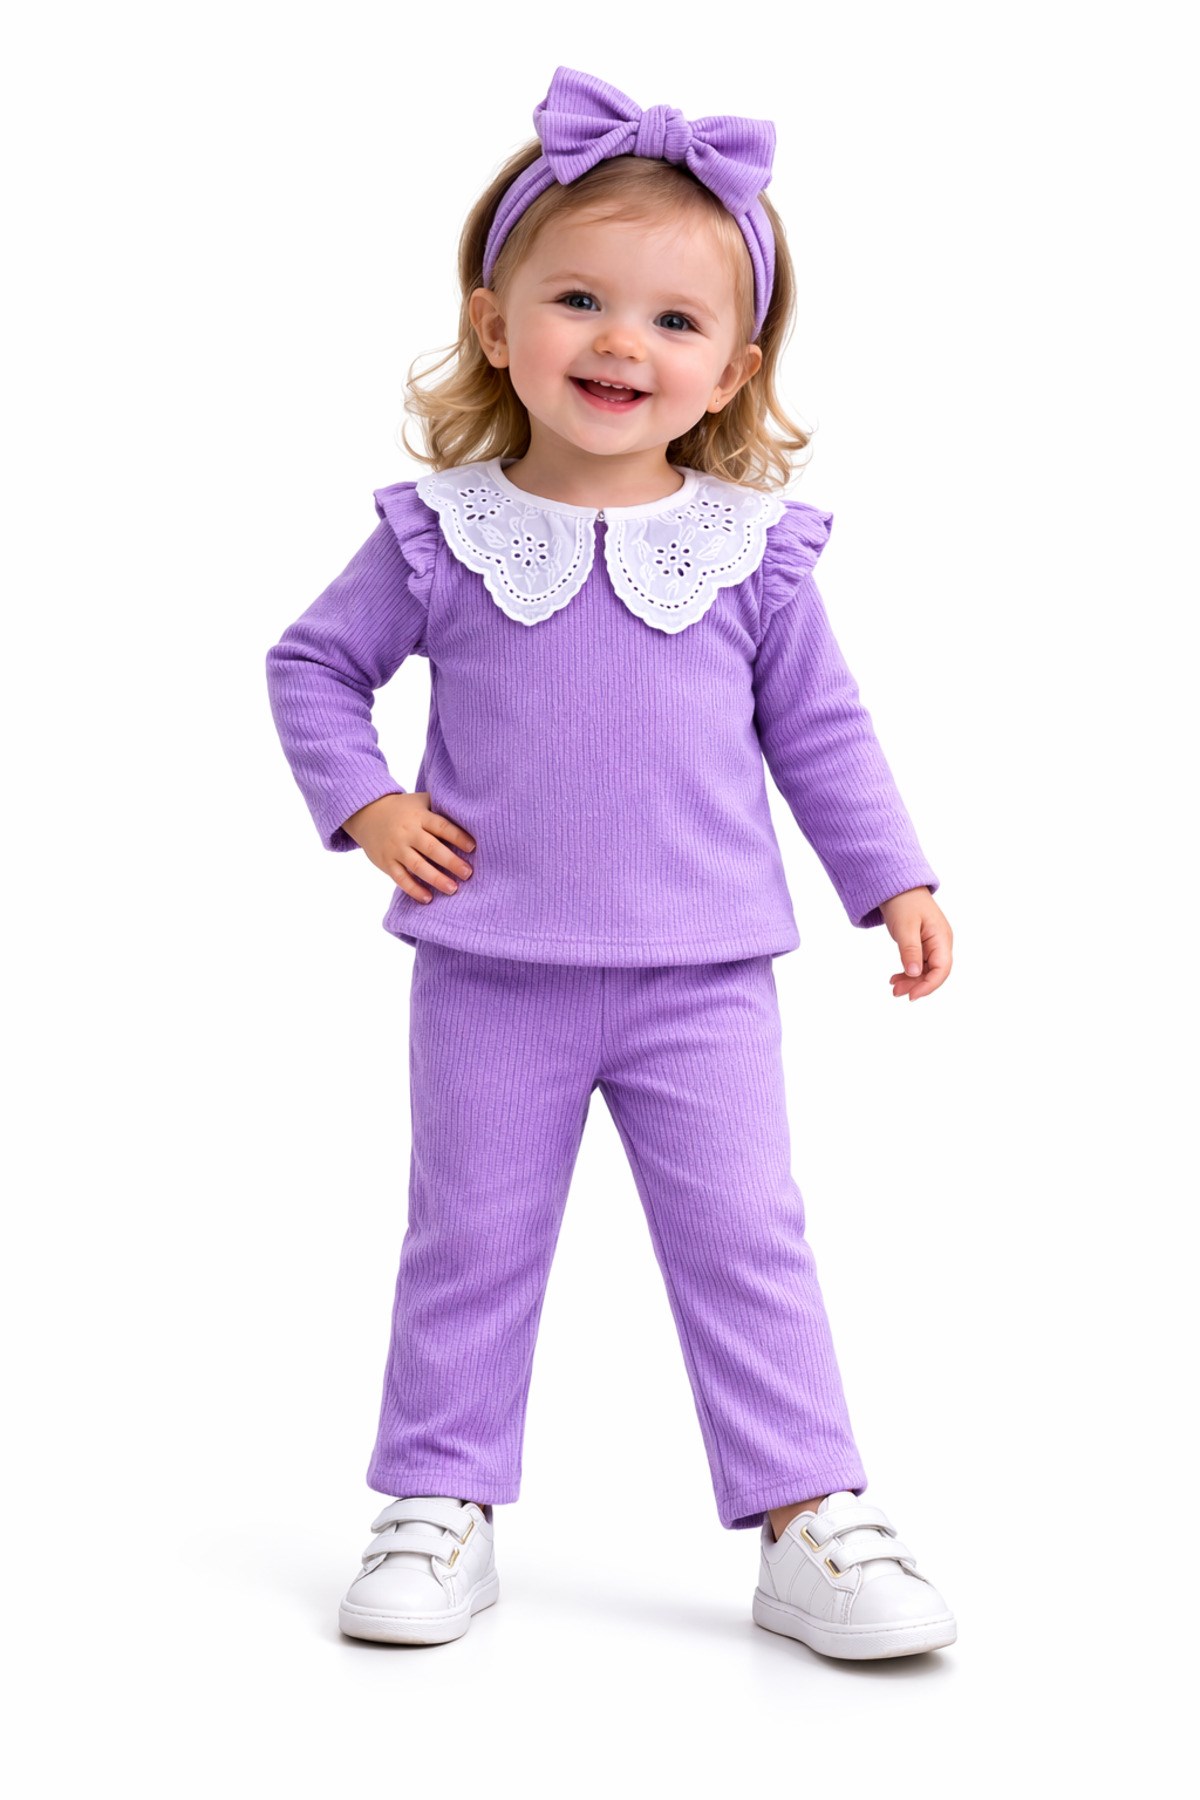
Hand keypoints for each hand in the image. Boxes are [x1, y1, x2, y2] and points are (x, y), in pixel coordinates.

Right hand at [341, 792, 474, 904]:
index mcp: (419, 816)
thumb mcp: (420, 801)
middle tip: (468, 873)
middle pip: (431, 848)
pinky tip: (428, 898)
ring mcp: (396, 848)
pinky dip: (414, 889)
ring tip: (453, 889)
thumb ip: (441, 807)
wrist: (367, 813)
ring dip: (436, 879)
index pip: (441, 826)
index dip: (457, 836)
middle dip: (451, 861)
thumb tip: (472, 815)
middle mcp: (408, 832)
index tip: (473, 847)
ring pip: (417, 866)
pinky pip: (401, 878)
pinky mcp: (386, 862)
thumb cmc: (403, 809)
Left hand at [878, 887, 952, 1001]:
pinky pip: (919, 963)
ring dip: (912, 981)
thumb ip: (910, 950)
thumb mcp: (905, 927)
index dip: (929, 985)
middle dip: (917, 985)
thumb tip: (915, 974)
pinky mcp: (923, 944)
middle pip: (935, 972)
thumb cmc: (903, 902)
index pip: (942, 969)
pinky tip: (896, 977)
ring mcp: (932, 944)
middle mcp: (940, 943)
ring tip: (894, 986)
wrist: (897, 886)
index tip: (912, 995)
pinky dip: (909, 972)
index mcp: (941, 938)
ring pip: (926, 970)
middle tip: (896, 992)